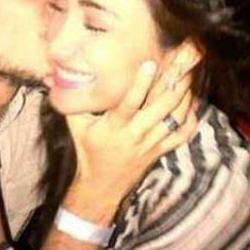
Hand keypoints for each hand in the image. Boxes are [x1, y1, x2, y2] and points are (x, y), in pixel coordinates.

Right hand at [64, 46, 199, 221]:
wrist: (101, 187)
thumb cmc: (87, 151)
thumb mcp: (76, 127)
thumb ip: (72, 101)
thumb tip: (55, 75)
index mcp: (114, 127)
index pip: (129, 103)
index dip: (140, 84)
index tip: (150, 64)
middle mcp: (136, 134)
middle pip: (160, 107)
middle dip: (174, 83)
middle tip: (184, 61)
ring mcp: (151, 143)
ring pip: (174, 118)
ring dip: (184, 96)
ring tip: (190, 73)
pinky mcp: (160, 151)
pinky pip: (182, 135)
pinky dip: (191, 119)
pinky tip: (195, 102)